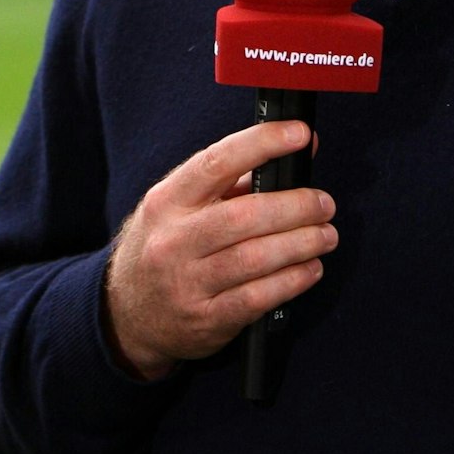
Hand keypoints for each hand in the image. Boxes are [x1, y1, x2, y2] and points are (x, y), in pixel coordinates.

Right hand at [103, 120, 336, 380]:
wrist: (128, 314)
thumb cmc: (165, 248)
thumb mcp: (180, 208)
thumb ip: (236, 179)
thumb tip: (298, 145)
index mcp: (167, 201)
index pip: (216, 162)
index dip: (261, 143)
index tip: (298, 134)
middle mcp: (172, 240)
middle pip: (245, 215)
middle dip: (297, 206)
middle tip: (324, 203)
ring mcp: (187, 282)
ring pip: (256, 258)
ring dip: (303, 243)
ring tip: (326, 235)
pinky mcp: (206, 319)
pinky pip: (258, 297)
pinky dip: (293, 280)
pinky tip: (310, 268)